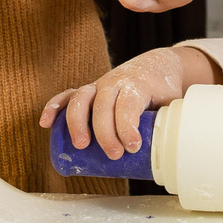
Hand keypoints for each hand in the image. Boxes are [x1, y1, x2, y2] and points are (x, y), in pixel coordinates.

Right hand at [39, 44, 217, 158]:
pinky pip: (66, 97)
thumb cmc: (164, 91)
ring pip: (80, 99)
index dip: (127, 127)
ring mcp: (98, 86)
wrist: (158, 66)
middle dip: (106, 133)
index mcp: (137, 85)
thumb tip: (177, 157)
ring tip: (81, 146)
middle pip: (103, 105)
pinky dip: (53, 107)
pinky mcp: (88, 91)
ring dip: (77, 122)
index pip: (128, 105)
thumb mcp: (172, 103)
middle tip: (114, 155)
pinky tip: (45, 123)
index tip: (133, 147)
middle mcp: (114, 83)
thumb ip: (170, 124)